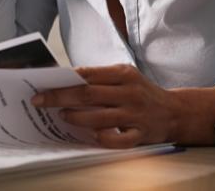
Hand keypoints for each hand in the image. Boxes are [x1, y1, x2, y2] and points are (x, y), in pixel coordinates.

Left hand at [31, 64, 214, 147]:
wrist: (176, 111)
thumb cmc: (141, 92)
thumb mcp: (123, 76)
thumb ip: (99, 77)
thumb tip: (63, 79)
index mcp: (123, 74)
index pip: (87, 74)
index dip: (62, 80)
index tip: (42, 83)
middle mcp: (130, 93)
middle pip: (88, 95)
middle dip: (59, 98)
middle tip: (39, 101)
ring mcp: (136, 115)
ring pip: (99, 117)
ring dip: (76, 117)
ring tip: (61, 115)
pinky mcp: (142, 134)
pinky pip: (119, 140)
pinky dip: (103, 138)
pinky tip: (91, 136)